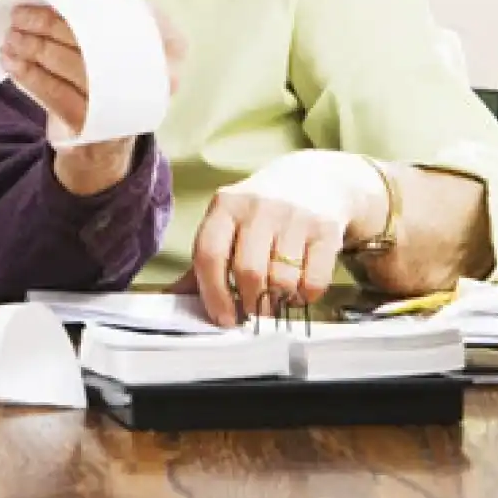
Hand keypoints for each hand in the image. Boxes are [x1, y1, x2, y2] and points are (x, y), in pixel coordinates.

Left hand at [0, 0, 185, 196]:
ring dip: (32, 47)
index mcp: (163, 48)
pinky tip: (12, 62)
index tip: (47, 0)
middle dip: (47, 25)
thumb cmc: (110, 82)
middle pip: (88, 40)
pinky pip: (54, 94)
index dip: (78, 8)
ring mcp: (120, 103)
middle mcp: (149, 76)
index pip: (116, 20)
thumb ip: (101, 20)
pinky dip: (28, 75)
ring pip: (67, 65)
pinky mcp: (93, 125)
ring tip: (12, 37)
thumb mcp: (121, 48)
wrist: (108, 142)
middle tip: (20, 17)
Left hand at [188, 150, 389, 326]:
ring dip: (279, 301)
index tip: (222, 317)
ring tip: (277, 297)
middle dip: (250, 302)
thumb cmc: (262, 212)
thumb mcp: (229, 224)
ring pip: (282, 280)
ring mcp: (295, 216)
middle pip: (248, 271)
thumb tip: (172, 299)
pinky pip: (314, 280)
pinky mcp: (325, 229)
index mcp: (226, 206)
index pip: (210, 254)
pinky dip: (305, 296)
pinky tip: (299, 289)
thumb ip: (205, 262)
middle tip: (253, 311)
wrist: (315, 180)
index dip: (213, 293)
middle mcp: (259, 206)